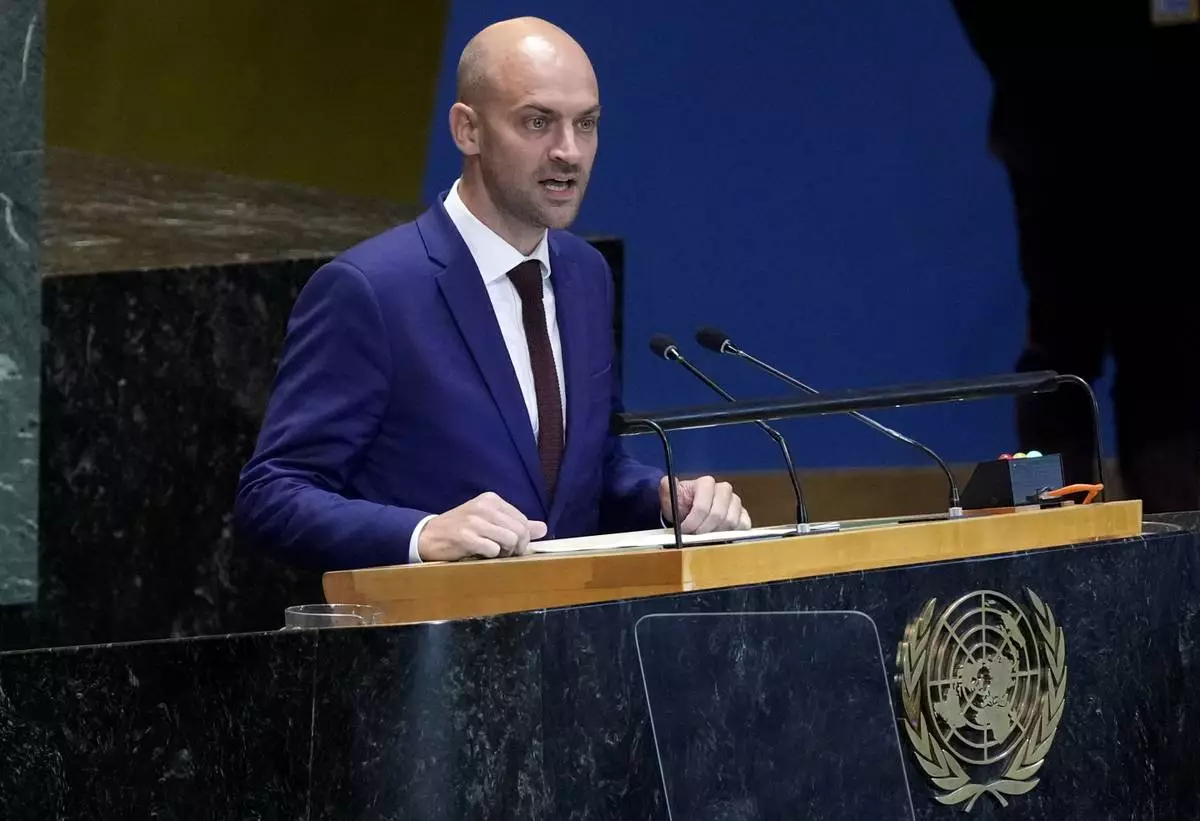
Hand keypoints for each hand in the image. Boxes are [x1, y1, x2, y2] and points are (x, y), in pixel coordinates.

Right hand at [418, 492, 546, 561]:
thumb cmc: (462, 529)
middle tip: (505, 553)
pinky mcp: (465, 536)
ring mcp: (474, 521)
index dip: (523, 538)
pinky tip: (480, 554)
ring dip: (505, 552)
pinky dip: (490, 556)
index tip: (513, 546)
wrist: (429, 535)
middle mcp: (484, 506)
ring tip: (493, 553)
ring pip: (510, 540)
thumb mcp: (489, 521)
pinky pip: (493, 550)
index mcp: (492, 500)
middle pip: (520, 530)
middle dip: (517, 547)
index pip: (523, 520)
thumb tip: (543, 529)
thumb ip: (516, 524)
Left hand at [658, 476, 751, 533]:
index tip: (684, 531)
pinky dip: (731, 534)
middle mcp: (724, 489)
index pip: (702, 506)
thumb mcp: (670, 497)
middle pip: (718, 515)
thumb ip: (667, 488)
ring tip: (704, 536)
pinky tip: (718, 535)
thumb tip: (668, 482)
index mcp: (706, 483)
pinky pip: (743, 526)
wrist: (689, 512)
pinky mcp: (743, 514)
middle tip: (693, 537)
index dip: (693, 522)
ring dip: (716, 533)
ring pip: (731, 522)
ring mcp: (735, 502)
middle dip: (704, 530)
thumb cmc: (681, 506)